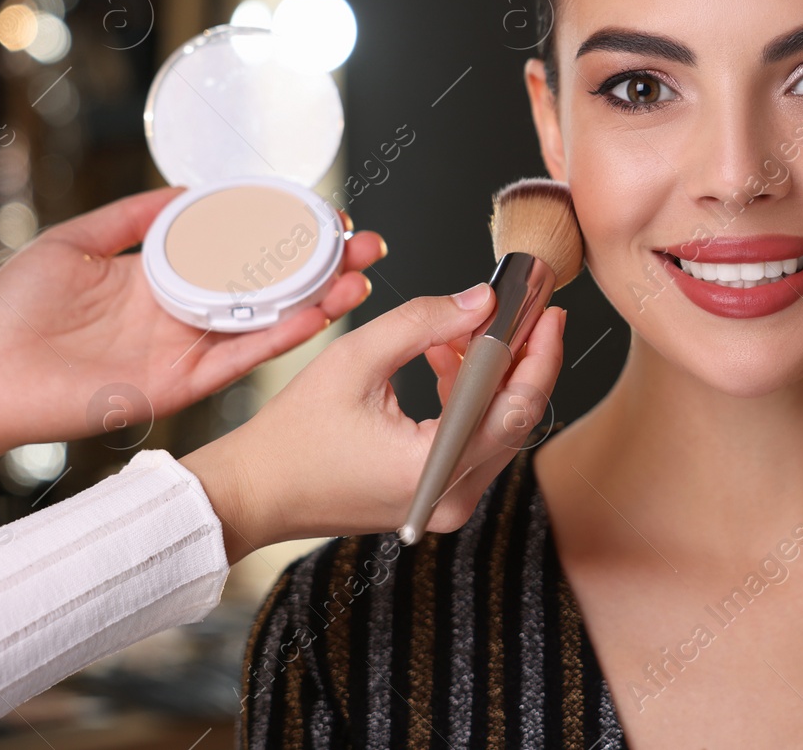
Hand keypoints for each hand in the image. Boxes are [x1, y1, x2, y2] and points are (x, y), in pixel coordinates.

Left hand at [0, 188, 386, 483]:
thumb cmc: (9, 314)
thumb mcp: (70, 242)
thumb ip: (128, 216)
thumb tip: (180, 189)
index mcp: (161, 280)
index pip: (237, 252)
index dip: (281, 233)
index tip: (320, 214)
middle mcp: (183, 314)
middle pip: (267, 287)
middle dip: (319, 265)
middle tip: (362, 243)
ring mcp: (185, 349)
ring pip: (267, 323)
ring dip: (317, 300)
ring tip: (357, 275)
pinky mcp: (180, 383)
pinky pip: (241, 359)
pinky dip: (281, 337)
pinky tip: (316, 314)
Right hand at [181, 289, 566, 562]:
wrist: (254, 493)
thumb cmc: (291, 437)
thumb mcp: (355, 361)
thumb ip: (424, 323)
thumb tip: (482, 299)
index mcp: (432, 470)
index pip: (516, 409)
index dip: (540, 354)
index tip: (547, 311)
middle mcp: (449, 497)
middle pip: (514, 418)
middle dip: (518, 358)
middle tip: (520, 310)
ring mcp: (445, 503)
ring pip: (495, 427)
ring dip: (489, 375)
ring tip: (464, 329)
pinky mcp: (436, 498)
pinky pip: (472, 441)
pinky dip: (468, 399)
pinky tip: (445, 360)